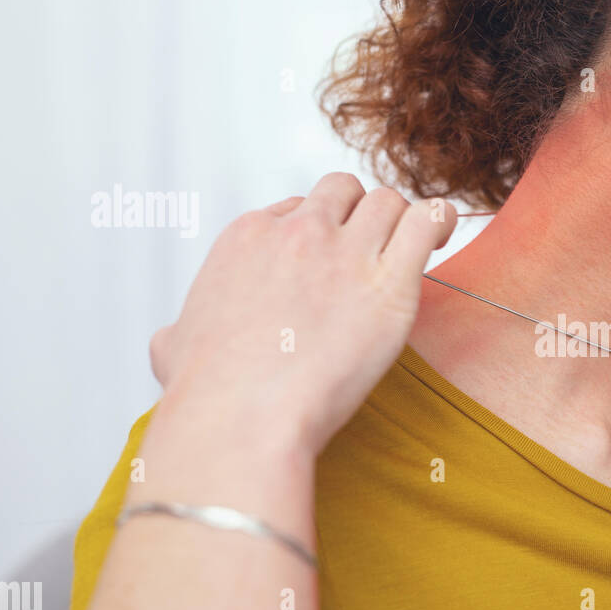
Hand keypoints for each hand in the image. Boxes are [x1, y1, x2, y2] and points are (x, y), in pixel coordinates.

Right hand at [147, 173, 456, 458]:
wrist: (241, 418)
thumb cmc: (208, 394)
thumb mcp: (173, 350)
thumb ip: (178, 334)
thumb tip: (171, 343)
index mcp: (247, 238)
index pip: (296, 207)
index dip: (319, 232)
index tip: (328, 264)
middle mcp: (297, 233)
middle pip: (344, 191)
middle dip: (360, 215)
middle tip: (372, 253)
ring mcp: (344, 252)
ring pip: (388, 200)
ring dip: (401, 222)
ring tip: (411, 251)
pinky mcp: (389, 282)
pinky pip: (427, 222)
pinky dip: (439, 222)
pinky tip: (440, 237)